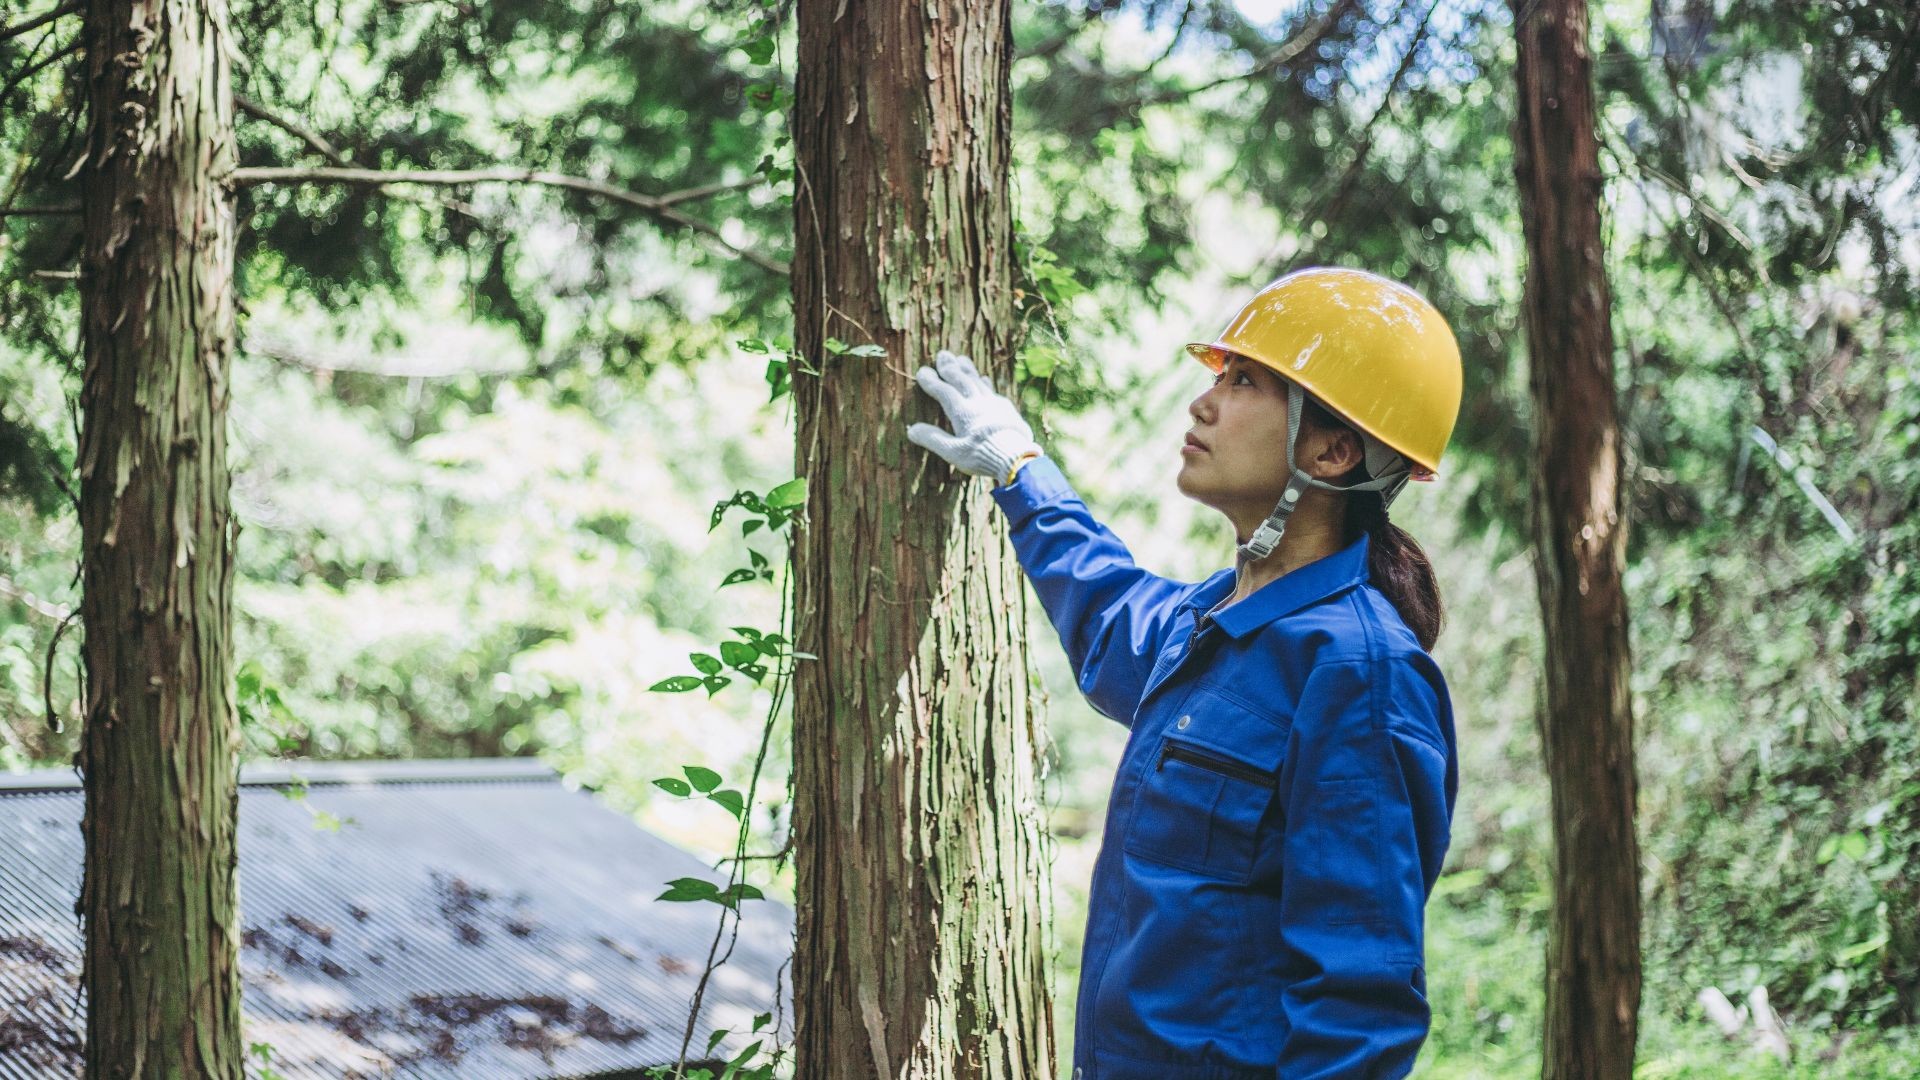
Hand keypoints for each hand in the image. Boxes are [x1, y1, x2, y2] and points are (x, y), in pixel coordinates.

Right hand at [906, 350, 1041, 482]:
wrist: (1017, 458)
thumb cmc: (983, 456)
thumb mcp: (953, 452)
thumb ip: (933, 439)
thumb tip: (911, 429)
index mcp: (963, 413)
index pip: (944, 392)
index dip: (932, 381)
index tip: (923, 371)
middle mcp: (978, 403)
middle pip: (962, 380)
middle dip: (950, 367)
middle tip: (943, 354)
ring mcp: (994, 404)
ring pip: (978, 382)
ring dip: (968, 370)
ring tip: (961, 359)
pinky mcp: (1007, 409)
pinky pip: (992, 391)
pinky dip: (985, 383)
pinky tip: (984, 379)